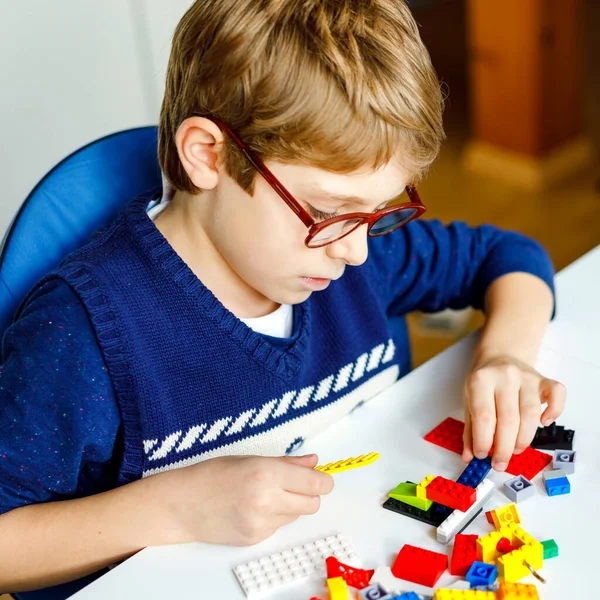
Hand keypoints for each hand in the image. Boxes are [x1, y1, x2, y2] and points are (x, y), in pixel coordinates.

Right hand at [162, 454, 333, 545]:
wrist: (183, 504)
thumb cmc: (212, 475)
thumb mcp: (250, 459)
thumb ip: (287, 463)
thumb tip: (313, 462)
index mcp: (267, 473)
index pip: (314, 483)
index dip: (323, 481)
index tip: (323, 479)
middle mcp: (267, 500)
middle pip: (312, 504)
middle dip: (309, 494)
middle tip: (296, 485)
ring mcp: (261, 523)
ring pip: (296, 516)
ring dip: (290, 506)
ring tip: (266, 495)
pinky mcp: (255, 539)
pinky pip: (278, 527)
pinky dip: (274, 517)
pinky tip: (253, 508)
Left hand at [462, 355, 565, 470]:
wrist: (499, 355)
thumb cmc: (483, 383)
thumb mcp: (468, 401)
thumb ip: (470, 429)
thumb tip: (470, 457)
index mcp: (480, 380)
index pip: (484, 416)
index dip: (484, 440)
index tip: (482, 456)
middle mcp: (505, 376)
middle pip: (508, 419)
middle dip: (504, 447)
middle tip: (500, 462)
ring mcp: (526, 377)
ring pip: (531, 413)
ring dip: (524, 438)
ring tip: (515, 449)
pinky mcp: (544, 379)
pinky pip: (557, 395)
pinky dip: (554, 412)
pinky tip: (545, 423)